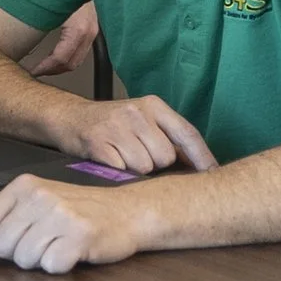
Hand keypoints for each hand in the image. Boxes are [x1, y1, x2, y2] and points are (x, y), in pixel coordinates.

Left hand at [0, 175, 141, 272]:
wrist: (128, 212)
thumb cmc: (80, 210)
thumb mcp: (35, 207)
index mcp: (24, 186)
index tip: (12, 242)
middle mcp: (40, 196)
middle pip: (2, 246)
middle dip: (18, 255)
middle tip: (42, 244)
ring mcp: (61, 215)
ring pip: (24, 259)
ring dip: (40, 262)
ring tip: (58, 246)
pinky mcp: (80, 236)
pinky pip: (51, 266)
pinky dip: (60, 266)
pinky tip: (72, 253)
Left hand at [28, 0, 99, 76]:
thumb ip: (36, 13)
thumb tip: (14, 23)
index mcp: (79, 27)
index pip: (61, 58)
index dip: (43, 68)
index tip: (29, 71)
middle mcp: (89, 31)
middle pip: (70, 64)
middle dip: (50, 71)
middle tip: (31, 73)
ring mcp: (93, 31)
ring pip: (76, 60)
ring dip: (57, 66)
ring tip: (39, 67)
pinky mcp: (93, 29)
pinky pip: (79, 51)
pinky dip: (66, 57)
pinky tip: (52, 56)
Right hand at [67, 93, 216, 174]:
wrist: (67, 117)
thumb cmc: (111, 125)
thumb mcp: (142, 120)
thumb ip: (169, 137)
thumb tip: (202, 167)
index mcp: (153, 105)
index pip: (187, 133)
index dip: (203, 158)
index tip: (213, 175)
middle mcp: (136, 112)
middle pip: (166, 157)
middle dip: (156, 164)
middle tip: (138, 155)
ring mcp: (116, 127)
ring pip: (145, 167)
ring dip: (136, 170)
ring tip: (122, 157)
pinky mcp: (98, 144)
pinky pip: (122, 172)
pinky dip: (117, 173)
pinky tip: (110, 161)